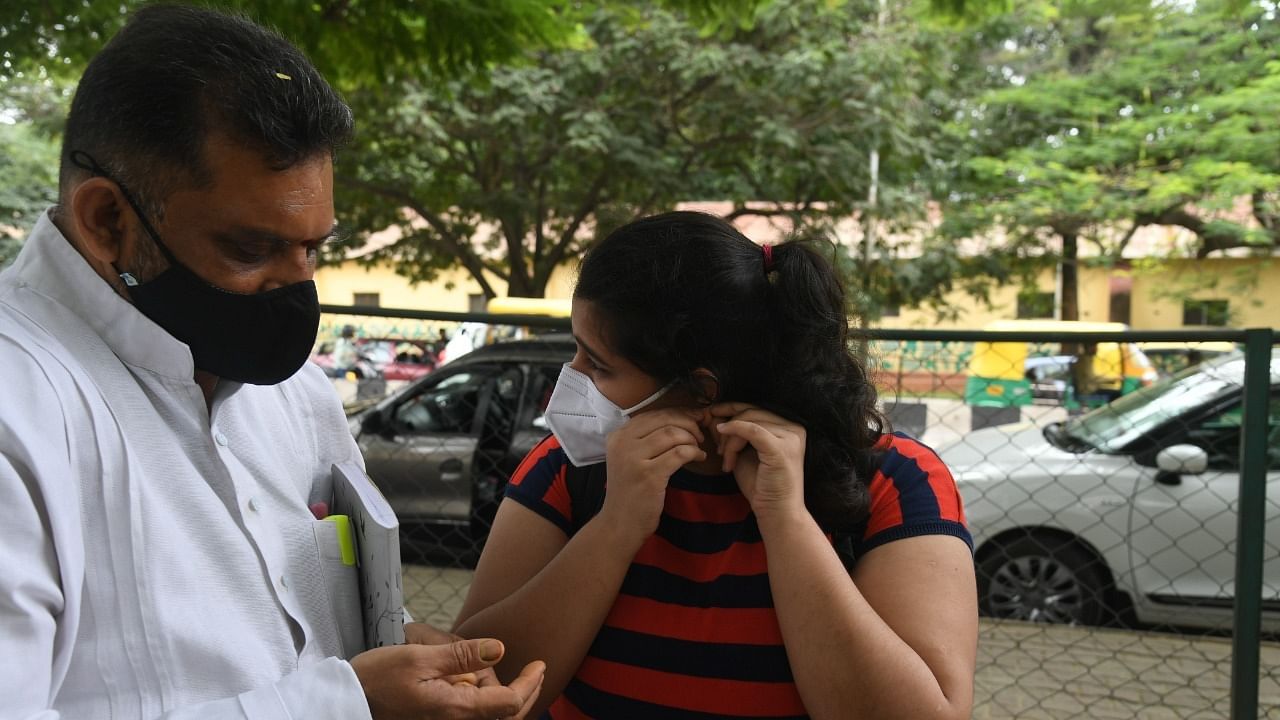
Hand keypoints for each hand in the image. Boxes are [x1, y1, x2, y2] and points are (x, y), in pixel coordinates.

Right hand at [351, 637, 544, 719]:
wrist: (348, 701)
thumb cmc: (377, 678)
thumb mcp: (420, 657)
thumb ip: (462, 655)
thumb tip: (499, 649)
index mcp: (455, 709)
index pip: (509, 703)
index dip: (529, 684)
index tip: (539, 664)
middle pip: (505, 716)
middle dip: (526, 694)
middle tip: (537, 672)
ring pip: (490, 718)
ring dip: (507, 699)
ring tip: (509, 675)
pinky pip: (472, 716)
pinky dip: (487, 702)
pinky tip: (484, 684)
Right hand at [598, 407, 706, 548]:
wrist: (619, 524)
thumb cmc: (630, 492)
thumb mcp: (628, 459)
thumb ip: (644, 439)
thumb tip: (677, 419)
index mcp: (618, 436)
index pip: (653, 414)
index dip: (678, 413)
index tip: (694, 418)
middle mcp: (623, 443)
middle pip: (664, 420)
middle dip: (688, 423)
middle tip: (700, 433)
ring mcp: (634, 459)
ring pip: (673, 434)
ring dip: (692, 438)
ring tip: (698, 447)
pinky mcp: (649, 475)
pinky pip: (680, 453)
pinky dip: (694, 452)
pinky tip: (699, 457)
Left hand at [709, 402, 806, 518]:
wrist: (778, 513)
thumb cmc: (762, 486)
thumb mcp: (744, 454)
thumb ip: (734, 434)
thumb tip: (715, 415)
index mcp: (789, 427)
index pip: (757, 409)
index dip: (731, 409)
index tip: (712, 415)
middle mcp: (794, 428)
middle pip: (752, 412)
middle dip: (728, 426)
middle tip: (718, 448)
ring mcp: (790, 437)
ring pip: (748, 422)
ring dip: (730, 440)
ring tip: (726, 460)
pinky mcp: (781, 449)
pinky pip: (752, 430)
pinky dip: (734, 432)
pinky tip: (723, 443)